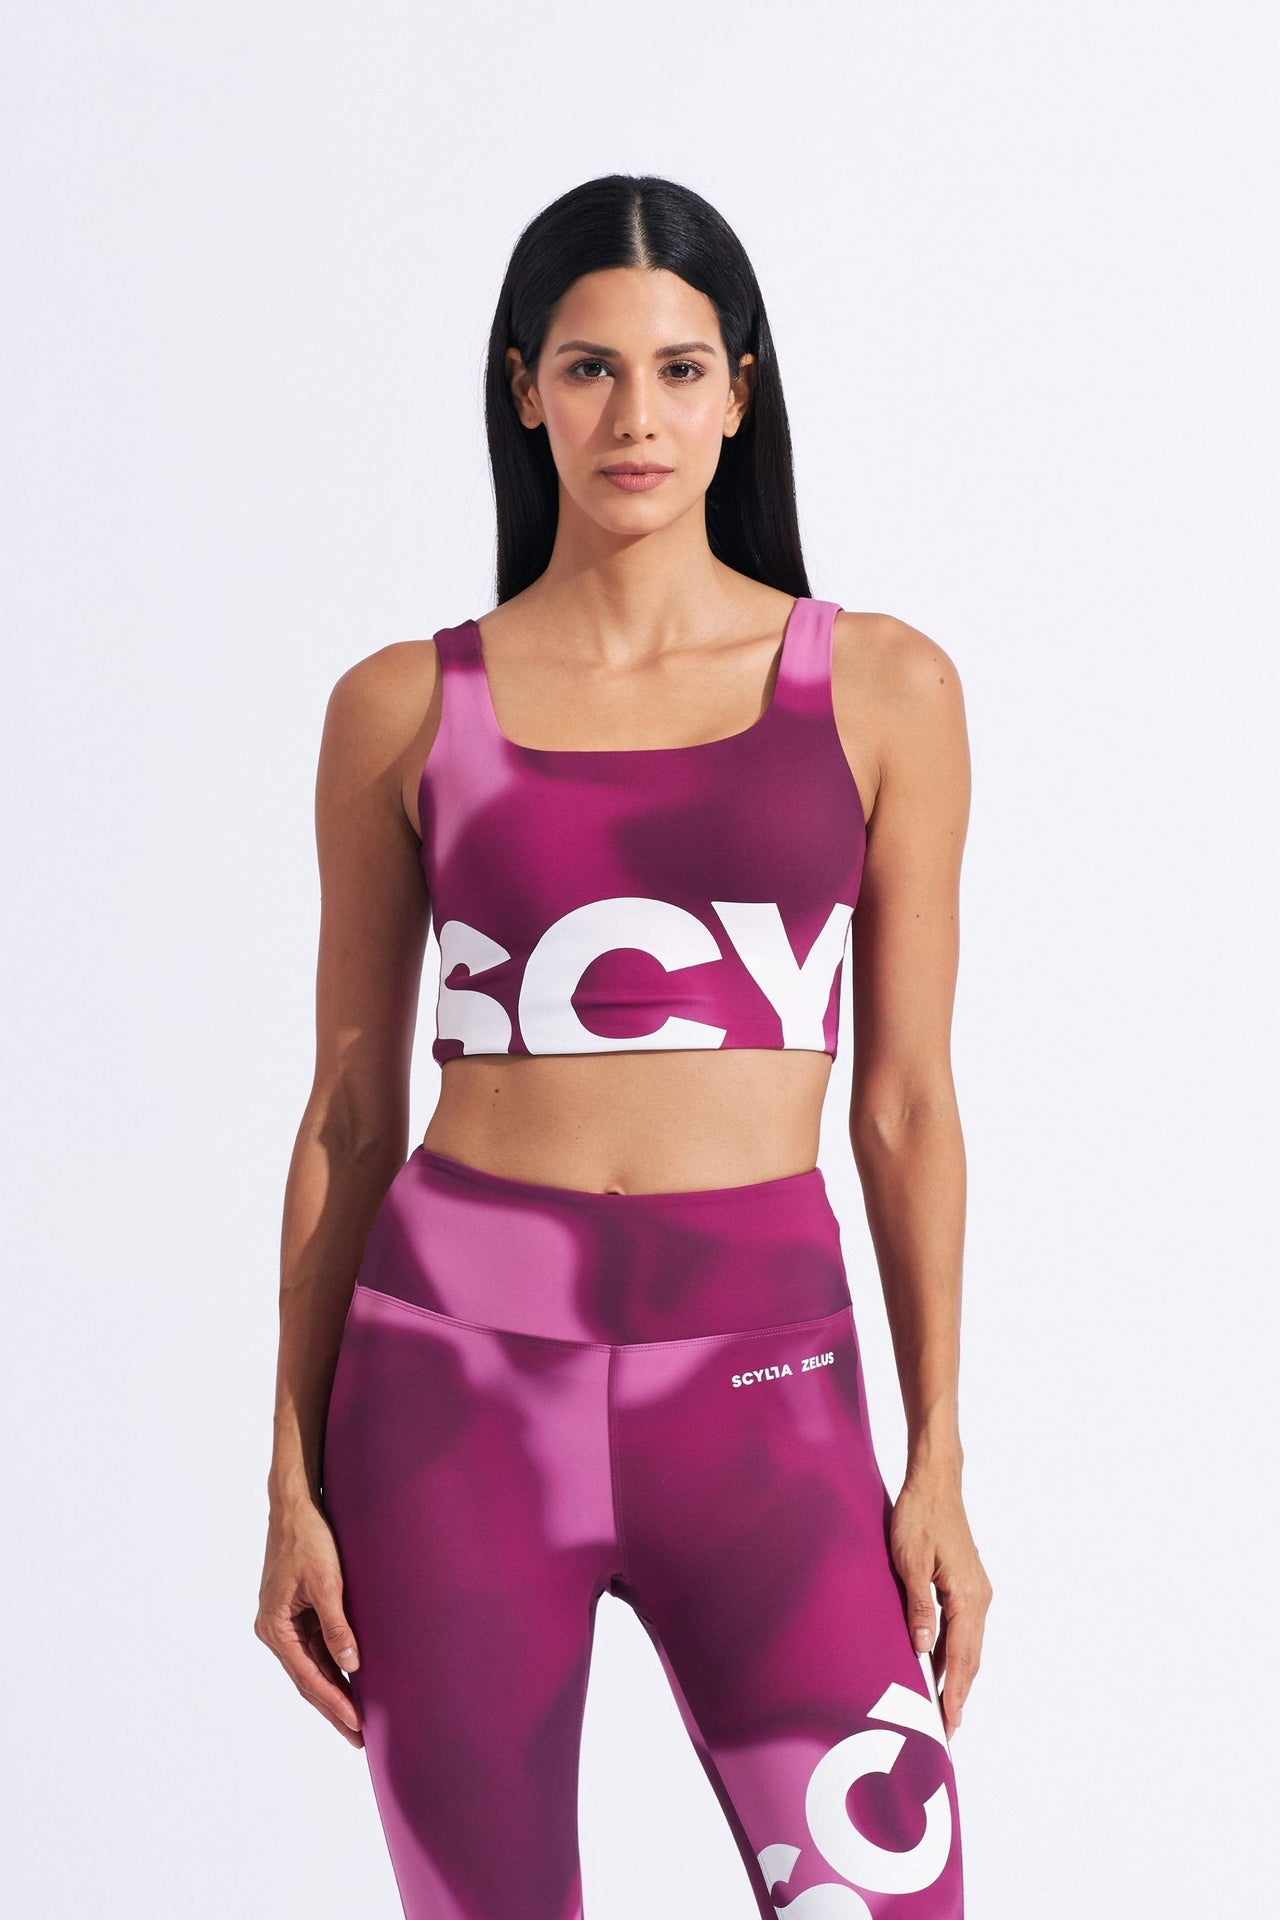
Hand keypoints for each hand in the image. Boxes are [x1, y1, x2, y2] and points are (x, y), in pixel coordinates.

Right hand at [255, 1499, 363, 1746]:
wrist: (295, 1507)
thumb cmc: (308, 1540)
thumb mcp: (327, 1583)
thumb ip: (337, 1626)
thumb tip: (351, 1665)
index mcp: (274, 1628)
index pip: (309, 1678)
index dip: (335, 1703)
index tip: (357, 1725)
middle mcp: (274, 1631)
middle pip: (308, 1679)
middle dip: (334, 1708)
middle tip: (359, 1738)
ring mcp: (283, 1623)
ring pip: (311, 1667)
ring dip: (334, 1690)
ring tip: (357, 1718)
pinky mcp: (295, 1612)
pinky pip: (314, 1648)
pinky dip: (332, 1666)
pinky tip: (350, 1680)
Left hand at [889, 1470, 991, 1742]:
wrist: (936, 1482)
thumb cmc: (920, 1515)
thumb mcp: (910, 1561)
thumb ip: (918, 1607)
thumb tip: (921, 1649)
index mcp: (968, 1596)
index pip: (961, 1657)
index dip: (954, 1693)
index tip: (949, 1725)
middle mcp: (979, 1598)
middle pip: (970, 1658)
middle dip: (959, 1694)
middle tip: (947, 1731)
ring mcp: (976, 1591)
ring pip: (968, 1645)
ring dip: (956, 1676)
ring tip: (943, 1709)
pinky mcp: (967, 1585)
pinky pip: (963, 1629)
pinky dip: (953, 1652)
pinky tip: (938, 1665)